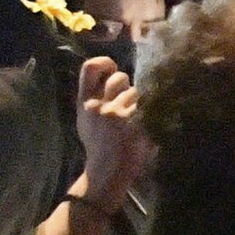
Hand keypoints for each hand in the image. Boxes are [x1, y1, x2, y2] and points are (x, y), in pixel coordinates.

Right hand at [73, 55, 151, 200]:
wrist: (107, 172)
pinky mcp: (132, 122)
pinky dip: (150, 113)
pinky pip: (147, 105)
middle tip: (128, 103)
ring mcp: (115, 113)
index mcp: (84, 104)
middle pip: (119, 78)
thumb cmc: (99, 146)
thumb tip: (111, 75)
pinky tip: (146, 125)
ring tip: (136, 120)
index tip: (113, 69)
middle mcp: (98, 105)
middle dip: (128, 86)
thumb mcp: (87, 121)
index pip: (89, 68)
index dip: (104, 62)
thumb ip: (95, 98)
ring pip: (136, 93)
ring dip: (139, 103)